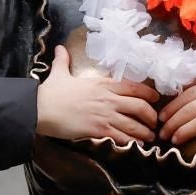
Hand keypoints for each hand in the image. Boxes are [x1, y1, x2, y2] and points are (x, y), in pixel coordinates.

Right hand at [36, 45, 160, 142]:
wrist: (41, 108)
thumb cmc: (50, 92)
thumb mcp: (59, 73)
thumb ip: (63, 61)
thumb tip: (59, 48)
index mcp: (102, 84)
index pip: (133, 86)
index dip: (148, 94)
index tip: (154, 99)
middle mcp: (108, 98)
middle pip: (139, 106)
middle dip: (151, 115)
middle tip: (155, 122)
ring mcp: (105, 114)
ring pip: (134, 124)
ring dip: (145, 131)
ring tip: (151, 137)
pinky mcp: (99, 129)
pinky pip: (122, 137)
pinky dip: (132, 142)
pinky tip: (138, 145)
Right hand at [159, 49, 195, 146]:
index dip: (185, 133)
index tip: (173, 142)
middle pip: (190, 110)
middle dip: (173, 123)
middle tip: (161, 133)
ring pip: (188, 95)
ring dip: (173, 107)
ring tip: (161, 116)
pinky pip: (195, 82)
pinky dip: (183, 91)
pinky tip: (175, 96)